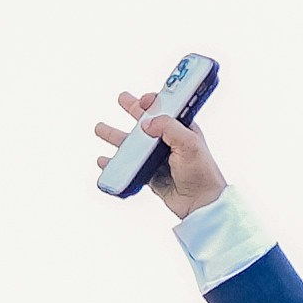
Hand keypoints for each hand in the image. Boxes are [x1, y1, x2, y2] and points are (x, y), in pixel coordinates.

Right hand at [96, 88, 222, 211]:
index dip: (154, 102)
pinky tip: (105, 161)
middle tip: (121, 99)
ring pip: (134, 144)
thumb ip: (169, 128)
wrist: (201, 203)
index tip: (142, 100)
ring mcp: (159, 158)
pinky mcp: (151, 175)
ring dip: (117, 136)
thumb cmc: (202, 173)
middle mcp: (170, 142)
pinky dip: (117, 163)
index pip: (165, 109)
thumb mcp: (189, 144)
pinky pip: (130, 166)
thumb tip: (146, 123)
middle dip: (133, 109)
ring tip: (101, 129)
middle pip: (147, 122)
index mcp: (182, 129)